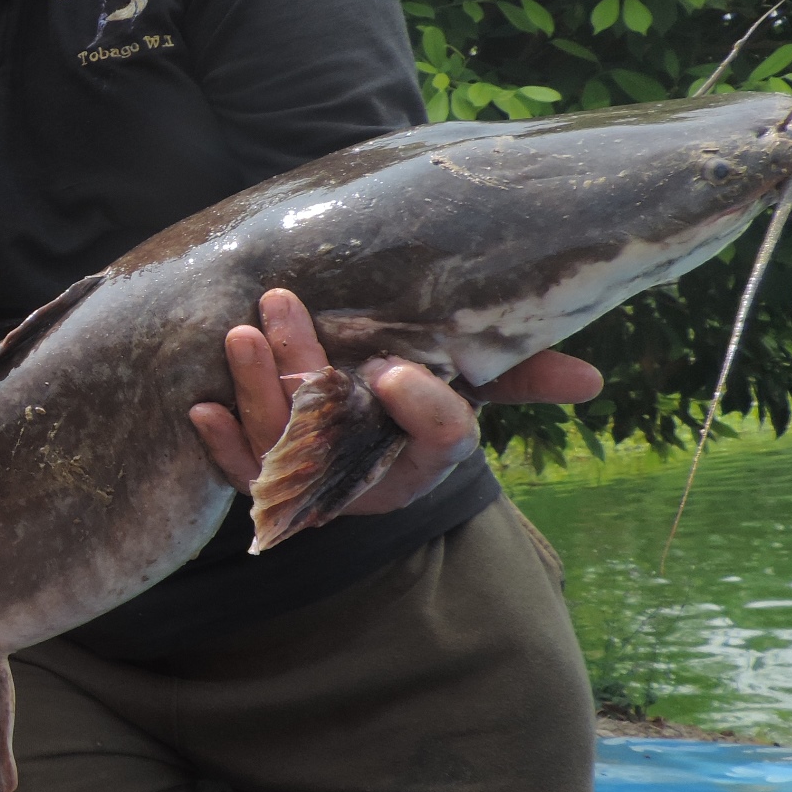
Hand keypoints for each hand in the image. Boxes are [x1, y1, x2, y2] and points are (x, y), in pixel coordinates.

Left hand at [186, 289, 601, 516]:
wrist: (353, 444)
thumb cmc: (410, 401)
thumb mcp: (466, 386)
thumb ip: (516, 374)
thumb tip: (592, 381)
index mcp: (429, 451)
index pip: (440, 437)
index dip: (423, 410)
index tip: (397, 371)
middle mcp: (373, 472)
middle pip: (343, 431)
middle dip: (307, 373)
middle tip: (280, 310)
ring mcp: (316, 480)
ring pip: (284, 445)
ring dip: (257, 391)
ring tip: (239, 333)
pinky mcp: (265, 482)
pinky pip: (238, 472)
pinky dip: (219, 444)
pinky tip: (199, 407)